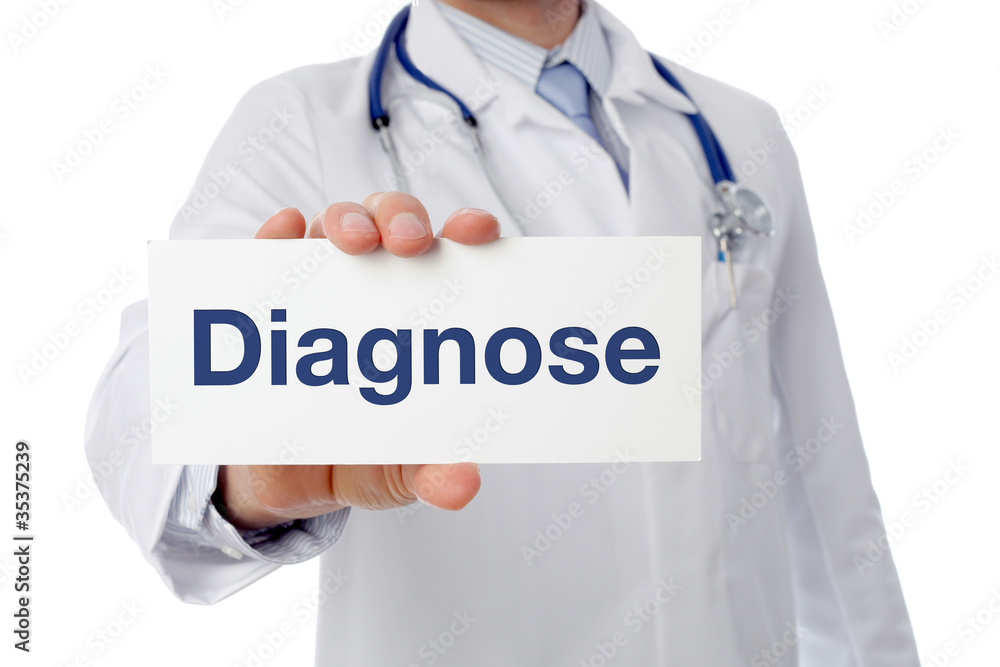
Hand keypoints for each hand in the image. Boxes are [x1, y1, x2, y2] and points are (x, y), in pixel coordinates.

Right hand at [216, 192, 499, 529]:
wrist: (285, 477)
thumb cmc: (363, 452)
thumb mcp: (399, 470)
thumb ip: (431, 473)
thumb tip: (462, 487)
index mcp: (430, 308)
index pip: (456, 253)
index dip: (470, 230)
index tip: (477, 233)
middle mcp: (380, 280)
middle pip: (394, 222)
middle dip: (403, 218)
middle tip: (408, 243)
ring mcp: (323, 282)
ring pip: (335, 224)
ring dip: (345, 220)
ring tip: (350, 242)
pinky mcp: (269, 295)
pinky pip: (268, 253)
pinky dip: (276, 237)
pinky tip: (283, 233)